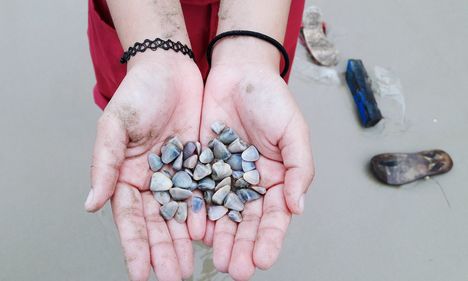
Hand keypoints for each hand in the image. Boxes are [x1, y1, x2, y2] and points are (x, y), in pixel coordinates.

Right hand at [85, 53, 205, 280]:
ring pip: (180, 215)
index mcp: (126, 176)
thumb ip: (104, 164)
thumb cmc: (137, 93)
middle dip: (163, 250)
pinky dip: (204, 215)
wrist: (169, 69)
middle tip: (173, 276)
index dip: (135, 246)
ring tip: (191, 266)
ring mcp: (176, 175)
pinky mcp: (198, 165)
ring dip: (183, 242)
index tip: (141, 273)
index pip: (129, 219)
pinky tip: (210, 234)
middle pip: (156, 223)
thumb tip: (90, 203)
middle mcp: (150, 181)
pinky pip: (202, 194)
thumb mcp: (115, 126)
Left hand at [200, 63, 314, 279]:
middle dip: (242, 247)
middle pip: (246, 222)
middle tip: (236, 269)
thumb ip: (299, 168)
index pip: (274, 217)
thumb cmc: (271, 99)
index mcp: (275, 179)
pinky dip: (198, 212)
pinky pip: (198, 192)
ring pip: (221, 213)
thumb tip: (298, 206)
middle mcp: (249, 184)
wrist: (239, 73)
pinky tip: (195, 230)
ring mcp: (223, 176)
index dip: (270, 239)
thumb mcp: (294, 131)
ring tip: (216, 259)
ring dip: (220, 237)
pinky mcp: (200, 165)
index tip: (264, 260)